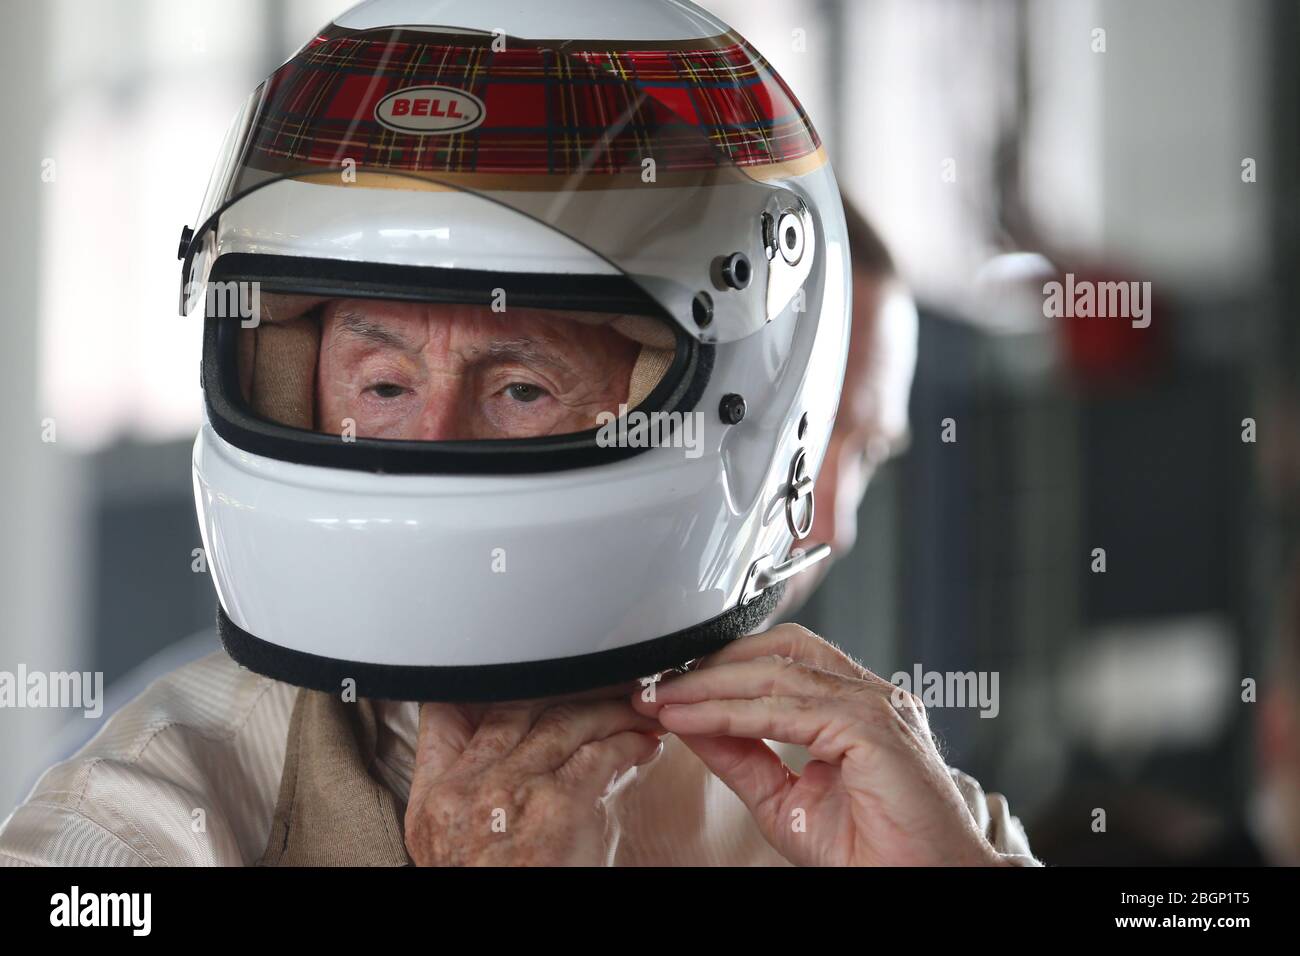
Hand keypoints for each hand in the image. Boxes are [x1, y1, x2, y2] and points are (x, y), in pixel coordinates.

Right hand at [405, 695, 663, 865]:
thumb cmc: (500, 887)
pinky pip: (599, 752)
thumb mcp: (460, 845)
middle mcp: (466, 788)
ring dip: (606, 712)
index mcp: (434, 798)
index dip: (482, 686)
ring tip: (631, 716)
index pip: (444, 712)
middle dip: (562, 692)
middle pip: (513, 707)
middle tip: (595, 690)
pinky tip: (642, 744)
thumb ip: (477, 790)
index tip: (520, 679)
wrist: (512, 940)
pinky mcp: (557, 805)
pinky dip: (627, 742)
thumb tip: (525, 743)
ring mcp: (509, 791)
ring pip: (562, 720)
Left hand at [632, 624, 1005, 865]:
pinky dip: (732, 711)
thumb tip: (690, 722)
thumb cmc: (875, 853)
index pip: (783, 659)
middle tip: (657, 682)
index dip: (723, 666)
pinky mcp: (872, 727)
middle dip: (713, 662)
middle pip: (780, 649)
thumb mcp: (784, 801)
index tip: (669, 684)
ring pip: (778, 674)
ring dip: (711, 684)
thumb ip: (741, 756)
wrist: (925, 887)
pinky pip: (787, 709)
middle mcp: (870, 696)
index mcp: (856, 706)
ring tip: (664, 698)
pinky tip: (695, 719)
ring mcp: (875, 706)